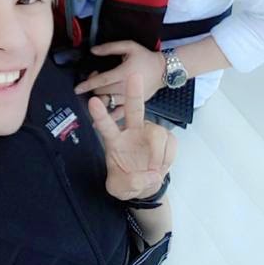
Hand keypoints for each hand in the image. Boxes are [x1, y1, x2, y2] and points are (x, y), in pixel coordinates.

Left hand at [75, 40, 165, 121]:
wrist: (163, 71)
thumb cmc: (145, 58)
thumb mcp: (130, 47)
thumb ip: (110, 48)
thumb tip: (93, 51)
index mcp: (124, 73)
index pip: (102, 80)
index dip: (88, 84)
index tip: (77, 89)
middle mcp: (126, 87)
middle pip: (103, 92)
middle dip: (94, 88)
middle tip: (94, 80)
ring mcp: (130, 98)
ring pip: (109, 102)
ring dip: (100, 99)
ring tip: (97, 94)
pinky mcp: (135, 105)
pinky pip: (119, 113)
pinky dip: (109, 117)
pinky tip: (97, 123)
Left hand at [88, 74, 175, 201]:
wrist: (145, 186)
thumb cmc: (126, 182)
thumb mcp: (120, 189)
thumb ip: (129, 183)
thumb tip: (148, 174)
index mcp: (114, 141)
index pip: (106, 125)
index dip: (100, 114)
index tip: (93, 101)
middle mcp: (131, 132)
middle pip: (134, 109)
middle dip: (134, 92)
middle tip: (134, 75)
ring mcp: (149, 134)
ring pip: (158, 133)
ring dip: (158, 154)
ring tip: (153, 169)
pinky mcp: (165, 139)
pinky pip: (171, 143)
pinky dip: (167, 157)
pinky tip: (160, 165)